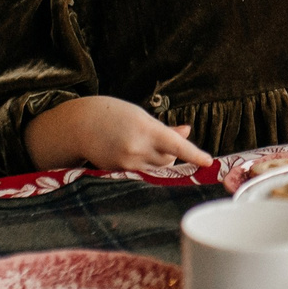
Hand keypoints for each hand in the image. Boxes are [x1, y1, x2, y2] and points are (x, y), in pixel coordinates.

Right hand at [25, 95, 213, 172]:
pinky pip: (142, 173)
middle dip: (170, 153)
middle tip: (155, 140)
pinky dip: (143, 165)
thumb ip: (164, 128)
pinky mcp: (119, 173)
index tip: (208, 161)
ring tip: (138, 144)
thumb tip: (187, 132)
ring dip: (157, 160)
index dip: (194, 154)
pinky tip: (127, 151)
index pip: (177, 145)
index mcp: (146, 130)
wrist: (79, 126)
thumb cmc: (113, 115)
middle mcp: (138, 149)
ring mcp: (128, 164)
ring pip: (157, 169)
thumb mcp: (140, 116)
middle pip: (169, 160)